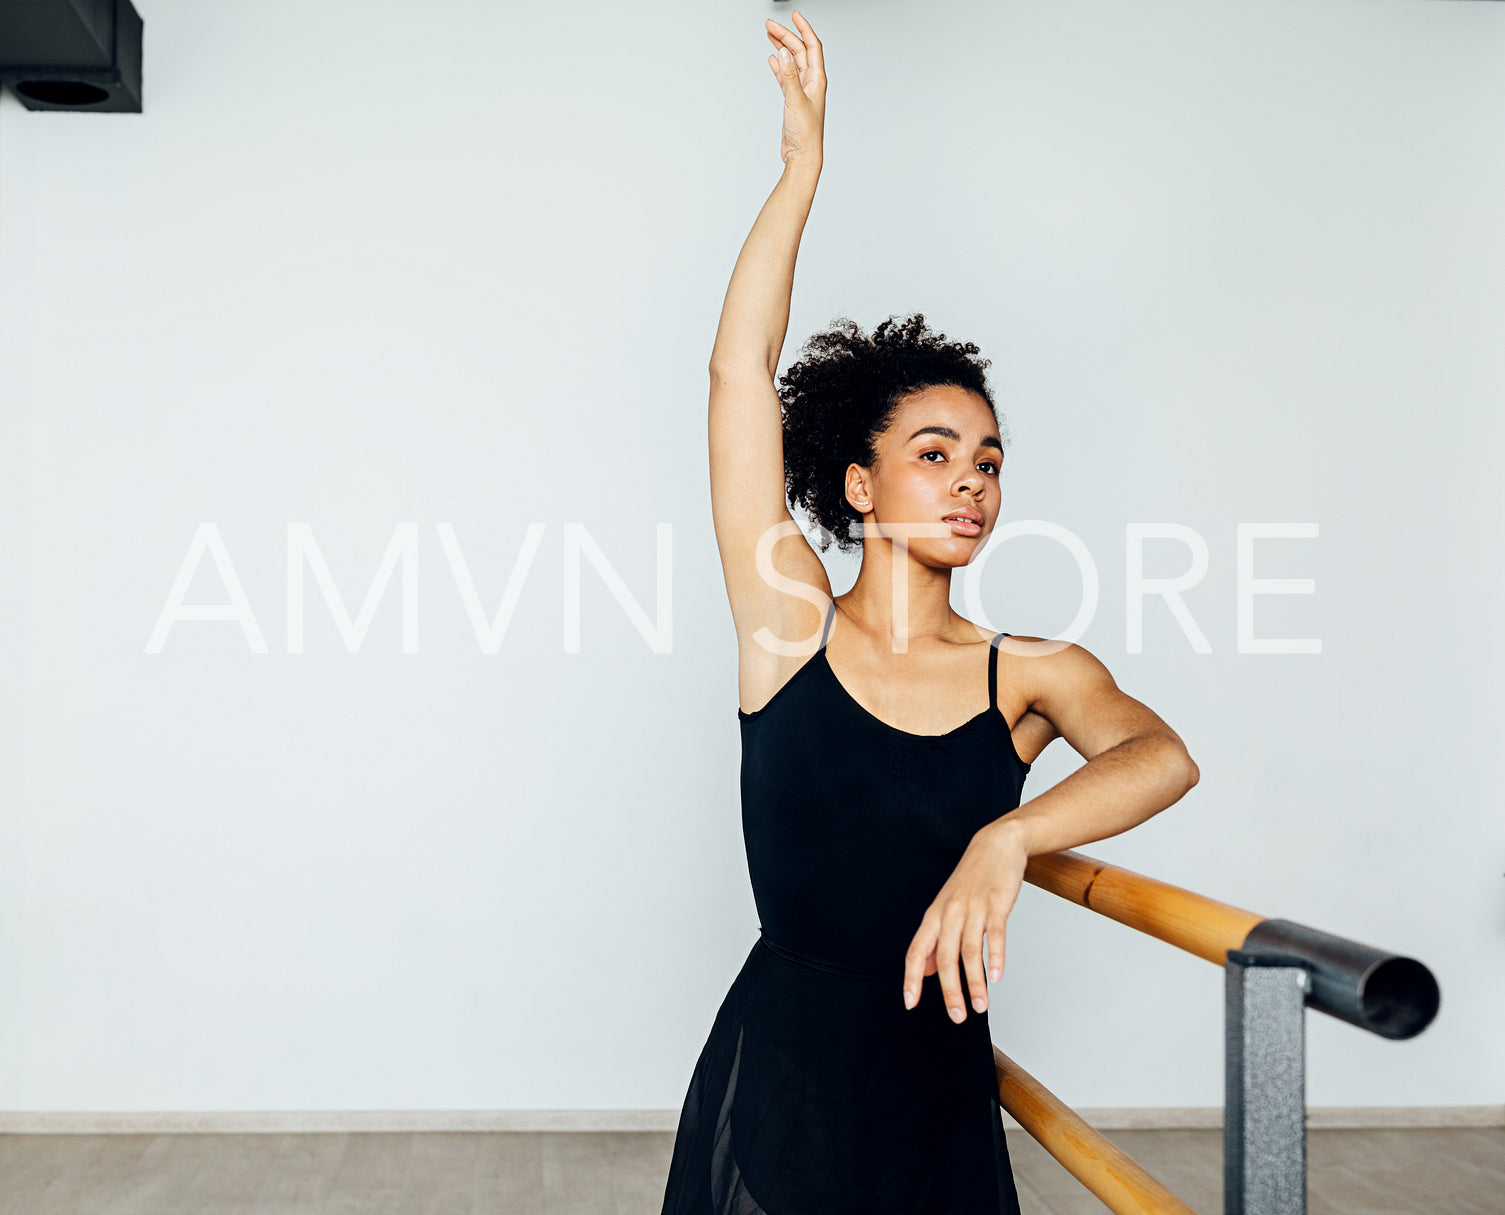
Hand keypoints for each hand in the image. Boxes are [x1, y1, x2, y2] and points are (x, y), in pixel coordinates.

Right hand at [764, 11, 825, 166]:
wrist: (802, 155)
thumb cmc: (806, 133)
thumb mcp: (795, 101)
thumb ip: (789, 76)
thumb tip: (784, 52)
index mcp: (817, 80)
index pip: (812, 46)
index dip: (804, 29)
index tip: (794, 15)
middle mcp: (811, 83)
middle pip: (799, 51)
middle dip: (786, 36)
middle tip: (769, 26)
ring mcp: (802, 91)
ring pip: (791, 62)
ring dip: (781, 48)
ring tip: (769, 35)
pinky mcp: (792, 100)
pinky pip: (786, 77)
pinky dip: (779, 67)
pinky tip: (772, 60)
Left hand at [902, 822, 1028, 1021]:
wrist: (995, 845)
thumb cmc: (971, 880)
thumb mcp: (947, 908)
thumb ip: (936, 940)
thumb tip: (926, 970)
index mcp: (935, 916)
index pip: (916, 951)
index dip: (912, 978)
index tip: (910, 1004)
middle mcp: (950, 913)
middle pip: (945, 957)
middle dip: (950, 990)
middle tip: (957, 1016)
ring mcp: (973, 907)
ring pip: (970, 951)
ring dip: (975, 982)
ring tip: (981, 1007)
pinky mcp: (997, 903)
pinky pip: (994, 934)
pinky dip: (995, 956)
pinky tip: (997, 976)